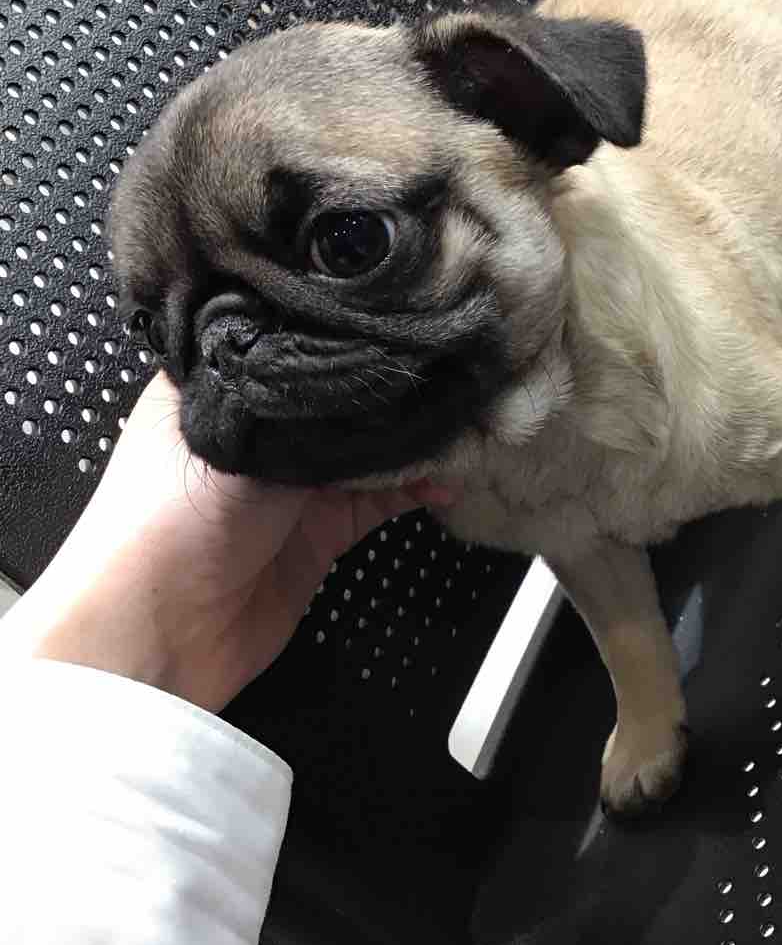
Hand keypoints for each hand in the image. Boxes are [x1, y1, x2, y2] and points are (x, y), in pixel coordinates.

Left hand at [1, 374, 457, 710]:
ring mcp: (292, 483)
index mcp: (221, 382)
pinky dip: (415, 488)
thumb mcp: (241, 434)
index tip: (401, 315)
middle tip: (448, 368)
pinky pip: (379, 499)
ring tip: (460, 420)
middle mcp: (260, 426)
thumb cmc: (170, 516)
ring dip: (413, 440)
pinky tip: (444, 475)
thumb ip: (313, 406)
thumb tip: (381, 371)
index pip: (293, 339)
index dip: (346, 330)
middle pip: (340, 396)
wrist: (158, 629)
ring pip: (369, 448)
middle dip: (391, 389)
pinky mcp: (320, 532)